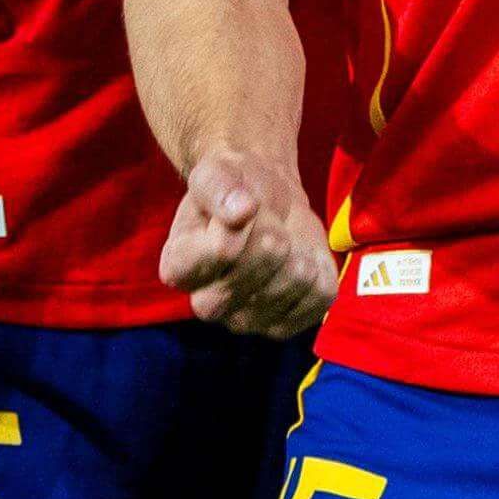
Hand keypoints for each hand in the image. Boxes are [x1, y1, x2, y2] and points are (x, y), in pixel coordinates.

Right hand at [157, 158, 335, 337]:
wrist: (266, 202)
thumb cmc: (234, 189)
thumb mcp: (216, 172)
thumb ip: (219, 186)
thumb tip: (241, 209)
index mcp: (178, 269)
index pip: (221, 250)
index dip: (243, 219)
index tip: (242, 204)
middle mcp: (207, 305)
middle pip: (261, 264)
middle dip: (272, 229)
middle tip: (265, 220)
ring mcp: (247, 322)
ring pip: (296, 278)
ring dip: (297, 246)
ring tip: (282, 237)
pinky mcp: (288, 326)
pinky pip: (320, 294)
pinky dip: (319, 266)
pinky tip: (298, 257)